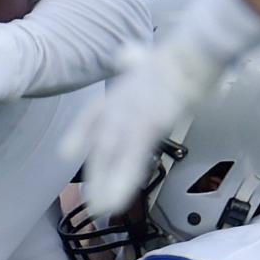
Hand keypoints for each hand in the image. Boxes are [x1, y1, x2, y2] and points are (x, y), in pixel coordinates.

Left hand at [59, 36, 223, 219]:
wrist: (191, 50)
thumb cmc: (176, 55)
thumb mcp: (147, 56)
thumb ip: (133, 59)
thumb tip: (126, 53)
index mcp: (119, 93)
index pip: (93, 116)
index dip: (80, 135)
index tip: (68, 152)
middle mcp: (118, 107)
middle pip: (100, 145)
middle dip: (96, 173)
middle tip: (92, 200)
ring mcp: (130, 117)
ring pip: (111, 156)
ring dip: (104, 184)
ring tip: (99, 209)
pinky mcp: (147, 126)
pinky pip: (132, 159)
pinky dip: (122, 181)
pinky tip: (116, 200)